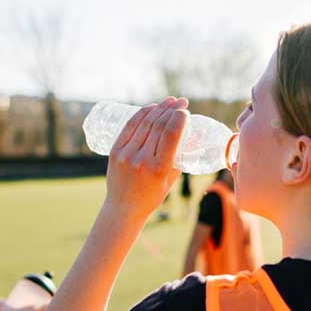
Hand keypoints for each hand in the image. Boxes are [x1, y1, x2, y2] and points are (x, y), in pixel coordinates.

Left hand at [104, 97, 188, 220]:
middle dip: (172, 110)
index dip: (179, 118)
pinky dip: (142, 114)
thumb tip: (195, 135)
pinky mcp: (115, 151)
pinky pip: (130, 126)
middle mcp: (142, 160)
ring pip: (145, 123)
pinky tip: (152, 107)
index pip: (171, 134)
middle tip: (181, 102)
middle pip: (159, 125)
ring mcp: (126, 154)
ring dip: (159, 108)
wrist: (123, 208)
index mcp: (159, 169)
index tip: (186, 111)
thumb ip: (181, 158)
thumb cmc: (151, 196)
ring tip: (169, 101)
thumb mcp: (171, 180)